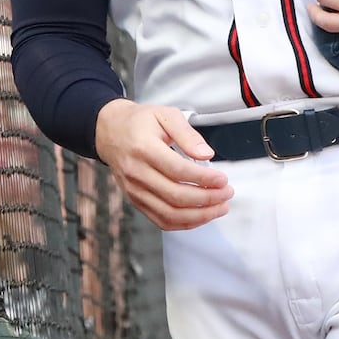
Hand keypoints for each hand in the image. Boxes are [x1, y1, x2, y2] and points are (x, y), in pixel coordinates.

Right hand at [95, 99, 233, 229]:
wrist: (111, 132)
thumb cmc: (140, 122)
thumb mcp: (165, 115)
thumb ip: (187, 134)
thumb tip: (206, 154)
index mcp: (144, 148)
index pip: (178, 170)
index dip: (204, 179)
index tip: (223, 179)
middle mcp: (137, 173)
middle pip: (175, 196)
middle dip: (207, 199)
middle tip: (227, 193)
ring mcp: (135, 190)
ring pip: (169, 214)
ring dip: (199, 216)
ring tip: (220, 207)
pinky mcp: (136, 201)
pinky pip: (161, 220)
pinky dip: (183, 223)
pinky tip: (200, 216)